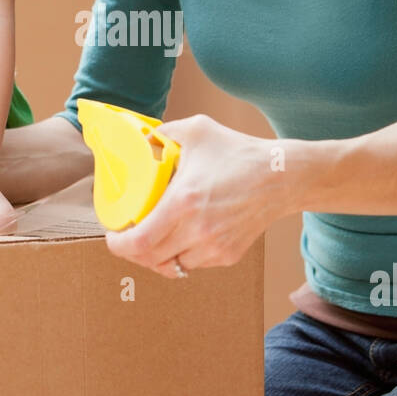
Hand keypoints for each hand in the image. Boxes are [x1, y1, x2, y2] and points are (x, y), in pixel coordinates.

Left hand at [103, 115, 280, 278]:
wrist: (282, 177)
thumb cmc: (239, 152)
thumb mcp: (197, 130)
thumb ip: (163, 132)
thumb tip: (142, 137)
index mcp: (183, 202)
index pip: (139, 242)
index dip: (118, 244)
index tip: (114, 234)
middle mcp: (197, 230)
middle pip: (150, 259)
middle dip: (133, 251)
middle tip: (128, 237)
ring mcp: (214, 247)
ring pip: (171, 265)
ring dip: (158, 255)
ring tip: (155, 237)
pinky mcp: (228, 255)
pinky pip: (194, 263)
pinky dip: (182, 254)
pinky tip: (182, 237)